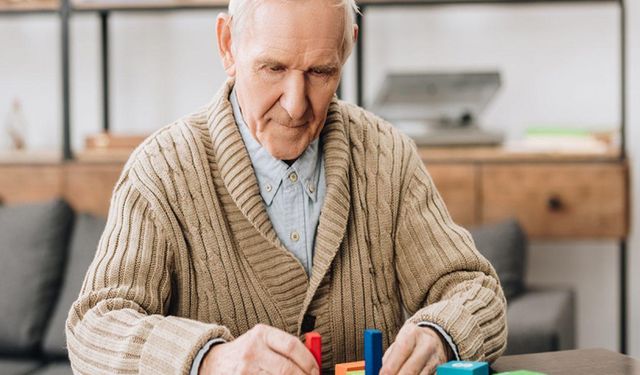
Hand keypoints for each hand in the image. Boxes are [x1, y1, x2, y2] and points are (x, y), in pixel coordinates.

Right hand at [199, 324, 319, 374]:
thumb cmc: (245, 352)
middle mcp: (252, 350)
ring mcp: (244, 370)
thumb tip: (314, 362)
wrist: (213, 362)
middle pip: (287, 368)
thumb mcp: (263, 341)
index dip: (309, 361)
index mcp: (261, 334)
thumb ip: (286, 348)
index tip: (316, 371)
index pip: (292, 346)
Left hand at [380, 323, 449, 374]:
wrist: (436, 338)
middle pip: (411, 369)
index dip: (390, 368)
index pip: (401, 351)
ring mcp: (436, 359)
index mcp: (412, 334)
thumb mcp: (399, 342)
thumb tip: (382, 373)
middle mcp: (427, 345)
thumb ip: (389, 358)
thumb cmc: (411, 342)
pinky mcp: (441, 370)